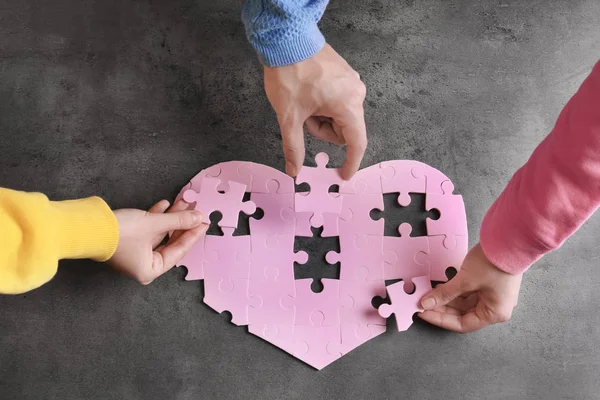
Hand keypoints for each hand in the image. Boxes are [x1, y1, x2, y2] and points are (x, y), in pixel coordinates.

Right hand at [108, 200, 207, 284]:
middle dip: (182, 223)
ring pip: (159, 233)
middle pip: (169, 242)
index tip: (204, 223)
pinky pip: (147, 229)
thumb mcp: (154, 225)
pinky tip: (165, 204)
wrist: (87, 225)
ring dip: (171, 217)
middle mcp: (142, 264)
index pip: (178, 251)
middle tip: (196, 210)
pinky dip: (156, 216)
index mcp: (149, 270)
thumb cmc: (120, 233)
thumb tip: (197, 218)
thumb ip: (178, 221)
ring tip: (183, 201)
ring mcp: (134, 252)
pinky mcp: (126, 239)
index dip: (193, 235)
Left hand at [264, 43, 366, 179]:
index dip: (351, 162)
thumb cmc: (290, 74)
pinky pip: (337, 100)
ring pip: (339, 115)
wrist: (286, 39)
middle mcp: (356, 93)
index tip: (344, 175)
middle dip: (322, 130)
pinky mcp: (343, 74)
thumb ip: (294, 147)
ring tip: (303, 102)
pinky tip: (308, 94)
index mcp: (349, 105)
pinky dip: (323, 105)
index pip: (356, 142)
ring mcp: (351, 81)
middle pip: (344, 129)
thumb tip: (294, 170)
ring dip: (321, 117)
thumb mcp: (289, 117)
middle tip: (303, 118)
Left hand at [419, 243, 522, 332]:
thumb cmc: (494, 262)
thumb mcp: (465, 280)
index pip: (462, 324)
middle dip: (442, 308)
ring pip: (464, 303)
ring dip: (446, 299)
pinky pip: (467, 292)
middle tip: (423, 303)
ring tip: (428, 294)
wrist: (509, 239)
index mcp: (494, 313)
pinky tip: (439, 288)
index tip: (424, 313)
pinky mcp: (488, 283)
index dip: (440, 319)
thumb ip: (444, 294)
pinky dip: (453, 291)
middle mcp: (495, 307)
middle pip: (463, 313)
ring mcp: (492, 295)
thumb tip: (426, 303)